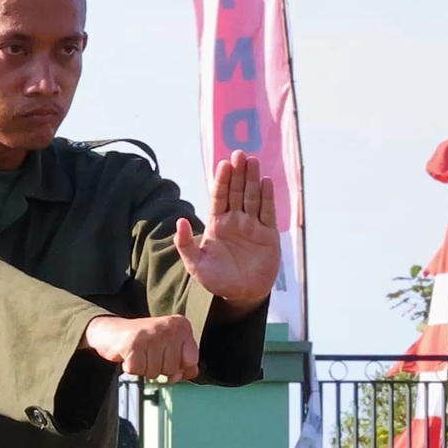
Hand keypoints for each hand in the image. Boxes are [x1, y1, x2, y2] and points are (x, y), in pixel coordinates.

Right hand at [84, 313, 200, 382]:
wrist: (110, 330)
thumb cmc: (142, 341)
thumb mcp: (167, 346)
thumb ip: (180, 360)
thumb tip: (179, 377)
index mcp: (181, 326)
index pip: (191, 360)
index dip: (179, 369)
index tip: (167, 364)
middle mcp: (169, 327)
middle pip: (172, 368)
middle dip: (158, 368)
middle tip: (147, 356)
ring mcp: (151, 334)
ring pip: (155, 371)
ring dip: (143, 369)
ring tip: (138, 355)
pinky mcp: (133, 343)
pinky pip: (137, 370)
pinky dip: (130, 368)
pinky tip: (128, 356)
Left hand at [173, 151, 280, 310]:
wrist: (241, 294)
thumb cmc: (216, 279)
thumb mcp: (195, 264)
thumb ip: (186, 244)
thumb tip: (179, 221)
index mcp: (217, 224)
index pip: (218, 197)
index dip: (221, 181)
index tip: (223, 164)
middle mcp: (235, 220)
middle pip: (236, 191)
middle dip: (238, 173)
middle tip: (239, 153)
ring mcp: (252, 225)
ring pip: (252, 197)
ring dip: (253, 179)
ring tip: (253, 161)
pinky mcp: (268, 233)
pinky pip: (268, 212)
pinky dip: (268, 197)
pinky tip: (267, 181)